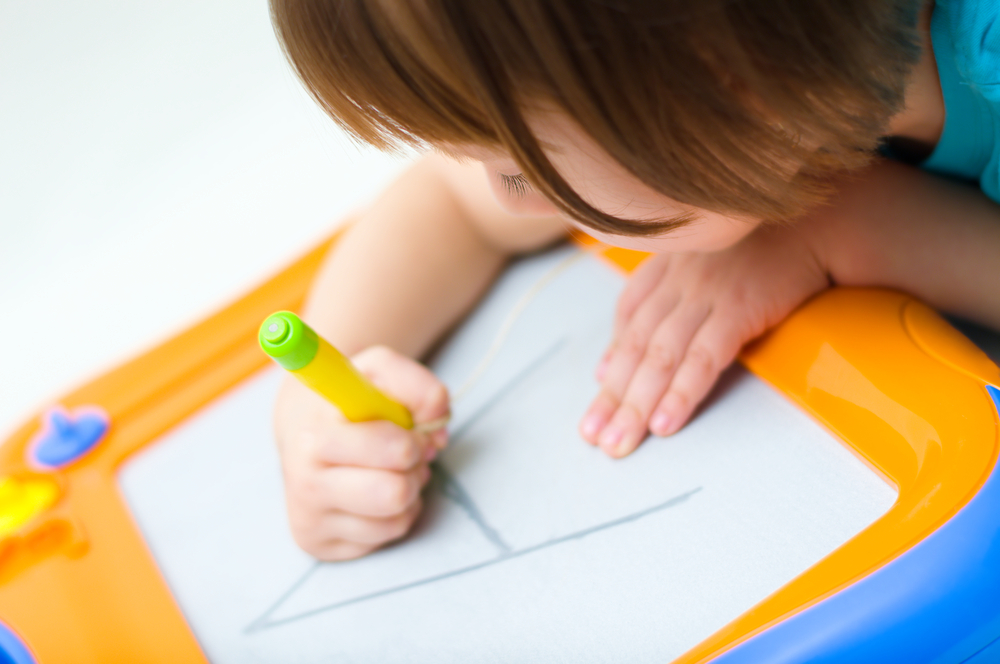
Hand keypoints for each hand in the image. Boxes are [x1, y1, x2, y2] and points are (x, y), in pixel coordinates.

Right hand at [274, 346, 448, 559]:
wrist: (302, 430)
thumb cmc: (347, 400)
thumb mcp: (379, 370)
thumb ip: (417, 384)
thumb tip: (437, 425)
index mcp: (316, 435)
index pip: (393, 451)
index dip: (410, 440)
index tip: (403, 429)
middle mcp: (303, 481)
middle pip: (397, 493)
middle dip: (412, 468)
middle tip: (403, 452)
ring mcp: (308, 518)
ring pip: (396, 519)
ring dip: (407, 490)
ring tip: (388, 469)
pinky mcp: (319, 545)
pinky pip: (387, 536)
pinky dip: (395, 513)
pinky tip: (376, 492)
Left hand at [579, 224, 829, 456]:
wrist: (823, 221)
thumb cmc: (768, 246)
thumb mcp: (708, 260)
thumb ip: (666, 297)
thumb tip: (623, 350)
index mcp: (669, 263)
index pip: (628, 318)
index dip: (611, 361)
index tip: (598, 399)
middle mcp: (678, 278)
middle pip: (635, 345)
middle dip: (612, 396)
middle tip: (595, 437)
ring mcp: (706, 292)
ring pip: (659, 356)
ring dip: (636, 404)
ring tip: (620, 442)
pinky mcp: (739, 307)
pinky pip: (702, 358)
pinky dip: (680, 393)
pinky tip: (665, 424)